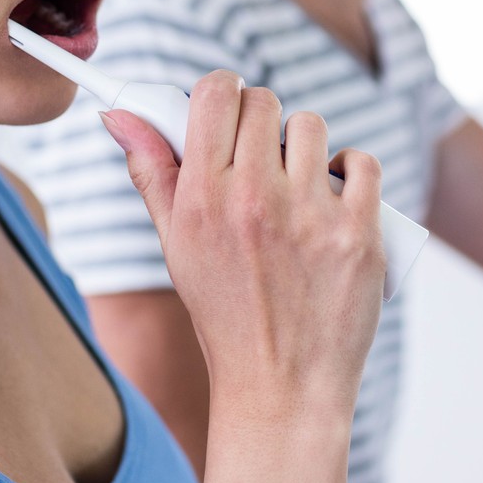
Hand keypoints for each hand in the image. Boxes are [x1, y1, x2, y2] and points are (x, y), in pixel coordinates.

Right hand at [100, 72, 384, 417]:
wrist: (281, 390)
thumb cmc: (225, 316)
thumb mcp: (176, 246)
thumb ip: (151, 172)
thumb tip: (120, 113)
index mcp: (204, 198)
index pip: (215, 93)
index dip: (223, 93)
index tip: (228, 113)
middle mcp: (255, 200)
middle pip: (264, 103)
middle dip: (261, 122)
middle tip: (262, 159)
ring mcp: (312, 217)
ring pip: (312, 126)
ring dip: (306, 148)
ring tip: (299, 187)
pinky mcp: (359, 234)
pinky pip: (362, 162)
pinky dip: (351, 173)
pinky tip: (335, 200)